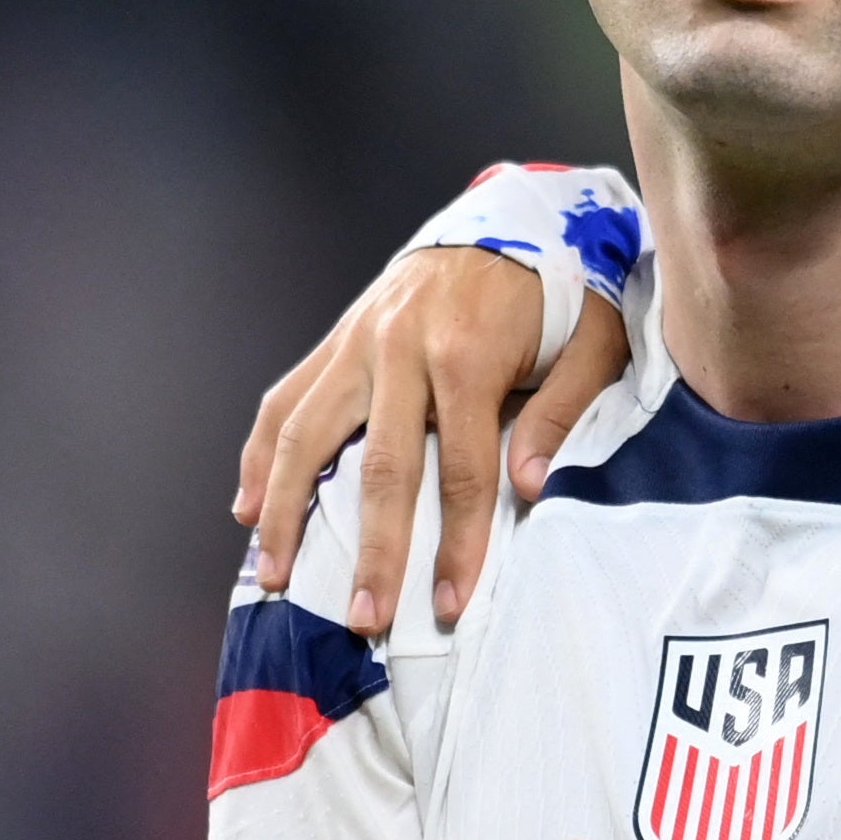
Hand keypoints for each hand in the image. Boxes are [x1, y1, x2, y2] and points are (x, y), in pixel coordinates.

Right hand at [235, 248, 631, 635]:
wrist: (506, 222)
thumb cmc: (559, 296)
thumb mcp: (592, 344)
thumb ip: (562, 414)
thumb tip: (530, 488)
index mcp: (467, 356)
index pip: (462, 470)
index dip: (457, 543)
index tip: (450, 604)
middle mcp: (400, 350)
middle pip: (379, 467)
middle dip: (373, 550)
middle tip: (365, 617)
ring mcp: (358, 343)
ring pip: (305, 434)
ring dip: (285, 510)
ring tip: (274, 575)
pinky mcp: (337, 340)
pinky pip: (285, 400)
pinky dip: (259, 455)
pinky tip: (248, 506)